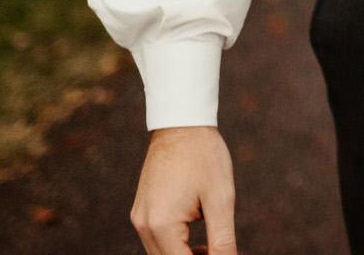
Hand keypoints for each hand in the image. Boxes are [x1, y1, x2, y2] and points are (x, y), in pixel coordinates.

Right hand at [131, 125, 236, 254]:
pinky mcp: (141, 211)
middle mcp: (144, 225)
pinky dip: (176, 246)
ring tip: (214, 249)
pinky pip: (157, 241)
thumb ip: (223, 239)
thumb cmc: (204, 155)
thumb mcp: (221, 198)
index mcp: (162, 224)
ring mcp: (139, 218)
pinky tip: (199, 241)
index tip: (224, 254)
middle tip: (222, 252)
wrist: (181, 122)